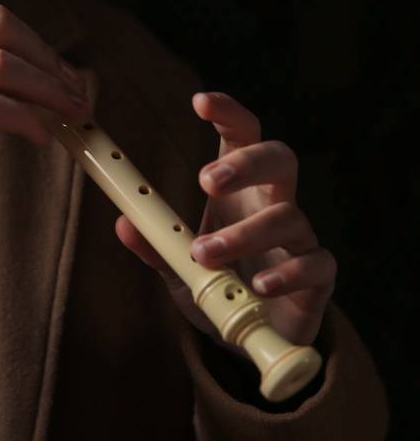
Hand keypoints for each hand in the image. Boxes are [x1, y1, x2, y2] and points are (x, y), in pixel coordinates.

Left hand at [115, 90, 334, 346]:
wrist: (255, 339)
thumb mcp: (180, 268)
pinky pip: (315, 264)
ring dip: (243, 233)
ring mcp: (300, 239)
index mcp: (240, 192)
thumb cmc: (221, 289)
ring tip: (204, 253)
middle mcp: (274, 206)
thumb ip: (156, 244)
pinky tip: (257, 286)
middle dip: (246, 162)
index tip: (200, 101)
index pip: (243, 137)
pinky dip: (286, 274)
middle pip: (279, 159)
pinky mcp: (318, 277)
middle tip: (207, 179)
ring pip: (287, 217)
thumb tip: (123, 222)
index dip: (228, 114)